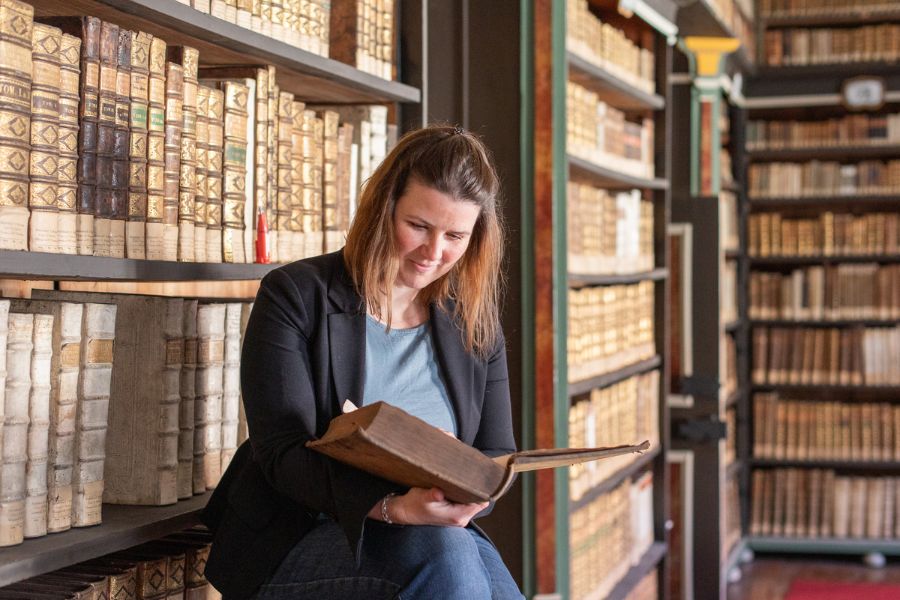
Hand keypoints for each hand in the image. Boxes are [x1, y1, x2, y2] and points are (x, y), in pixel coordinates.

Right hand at [368, 487, 487, 526]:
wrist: (405, 511)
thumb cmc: (414, 504)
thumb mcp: (423, 497)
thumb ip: (433, 495)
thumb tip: (439, 493)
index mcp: (458, 516)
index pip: (480, 502)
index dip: (482, 489)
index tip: (479, 476)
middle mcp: (462, 518)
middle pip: (479, 500)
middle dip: (477, 487)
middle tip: (473, 471)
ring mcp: (459, 516)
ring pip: (473, 500)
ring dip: (471, 489)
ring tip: (467, 475)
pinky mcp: (455, 512)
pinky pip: (467, 501)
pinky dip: (465, 492)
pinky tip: (461, 482)